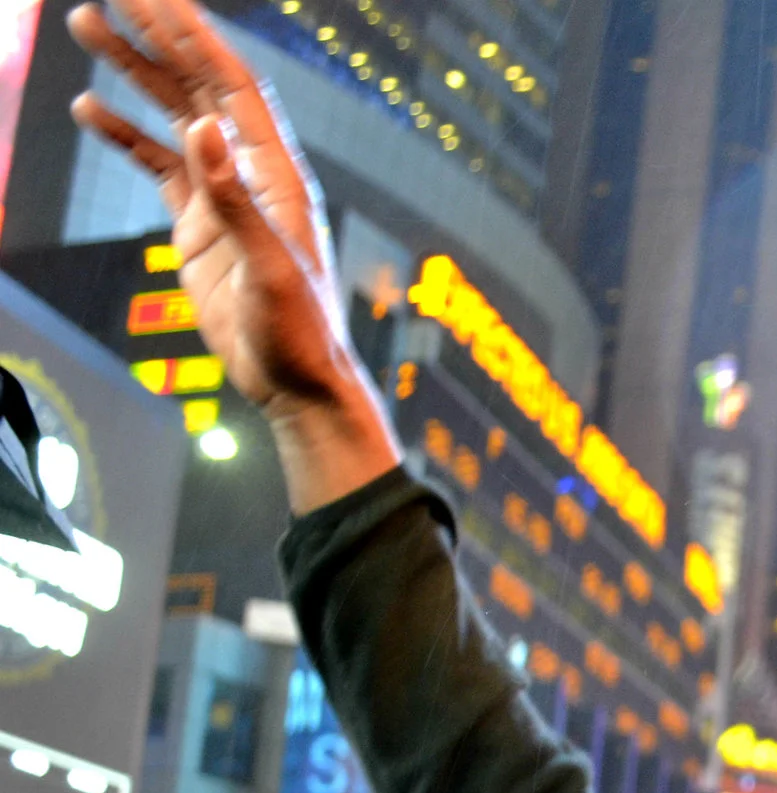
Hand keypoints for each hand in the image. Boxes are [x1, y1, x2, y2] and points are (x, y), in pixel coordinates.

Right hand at [66, 0, 398, 508]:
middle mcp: (252, 173)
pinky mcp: (200, 226)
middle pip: (198, 85)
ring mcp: (224, 196)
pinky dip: (124, 133)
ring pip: (172, 115)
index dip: (192, 36)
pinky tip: (87, 109)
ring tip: (86, 24)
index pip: (230, 85)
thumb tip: (204, 130)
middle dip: (156, 35)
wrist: (298, 384)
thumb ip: (234, 200)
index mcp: (277, 174)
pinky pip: (157, 164)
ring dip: (133, 70)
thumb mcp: (269, 268)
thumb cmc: (301, 333)